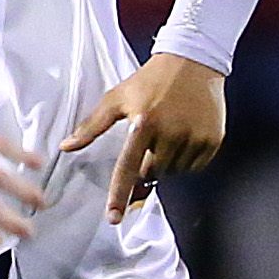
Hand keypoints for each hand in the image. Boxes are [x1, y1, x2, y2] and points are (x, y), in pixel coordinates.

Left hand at [63, 54, 226, 222]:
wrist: (193, 60)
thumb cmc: (150, 79)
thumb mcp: (117, 97)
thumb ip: (92, 125)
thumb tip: (66, 147)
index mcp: (144, 123)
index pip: (128, 167)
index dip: (119, 194)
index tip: (114, 218)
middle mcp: (171, 132)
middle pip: (153, 172)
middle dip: (149, 163)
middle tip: (152, 139)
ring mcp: (194, 137)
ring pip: (175, 171)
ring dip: (169, 161)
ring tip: (170, 132)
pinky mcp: (213, 139)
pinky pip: (196, 166)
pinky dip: (188, 158)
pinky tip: (186, 134)